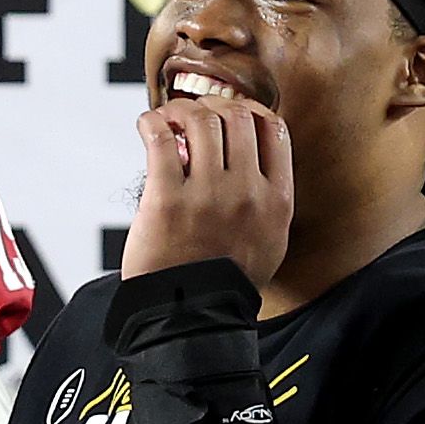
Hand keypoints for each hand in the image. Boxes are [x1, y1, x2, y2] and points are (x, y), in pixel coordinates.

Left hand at [122, 96, 294, 289]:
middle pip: (237, 115)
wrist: (190, 317)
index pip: (274, 129)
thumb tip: (252, 156)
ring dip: (180, 110)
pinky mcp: (167, 199)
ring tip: (168, 120)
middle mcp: (248, 193)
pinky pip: (160, 138)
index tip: (230, 114)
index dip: (249, 110)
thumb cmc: (224, 280)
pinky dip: (152, 121)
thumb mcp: (269, 239)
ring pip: (201, 119)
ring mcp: (207, 195)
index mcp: (277, 201)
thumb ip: (269, 198)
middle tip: (193, 115)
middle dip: (212, 106)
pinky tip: (147, 126)